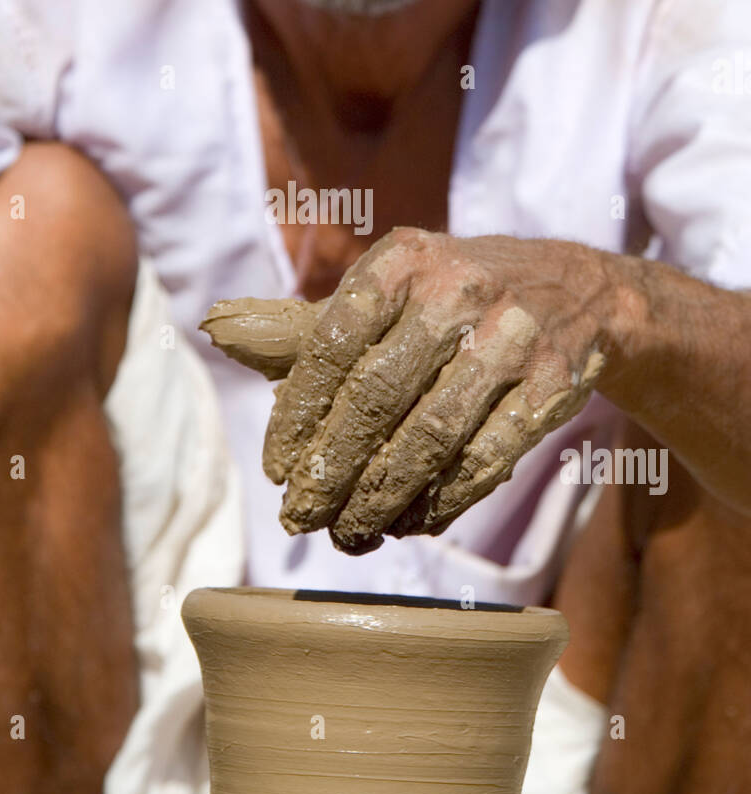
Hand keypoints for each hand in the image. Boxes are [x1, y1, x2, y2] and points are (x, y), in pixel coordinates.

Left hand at [202, 228, 616, 552]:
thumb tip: (215, 329)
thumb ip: (303, 324)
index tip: (275, 470)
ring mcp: (514, 335)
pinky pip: (488, 458)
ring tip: (349, 534)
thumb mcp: (385, 291)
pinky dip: (443, 500)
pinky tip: (411, 523)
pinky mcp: (556, 384)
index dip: (296, 413)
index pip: (331, 341)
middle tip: (299, 519)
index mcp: (403, 260)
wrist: (577, 294)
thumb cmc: (451, 297)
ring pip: (432, 436)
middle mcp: (459, 289)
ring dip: (381, 497)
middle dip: (330, 469)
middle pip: (377, 396)